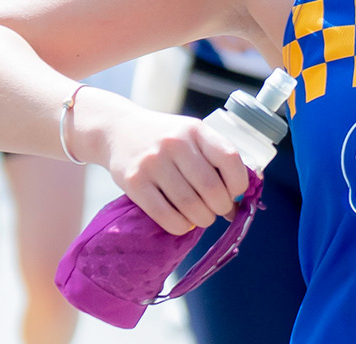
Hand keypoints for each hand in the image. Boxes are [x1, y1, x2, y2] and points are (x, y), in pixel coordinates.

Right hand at [84, 97, 250, 234]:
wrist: (117, 129)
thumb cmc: (164, 138)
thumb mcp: (191, 134)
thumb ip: (214, 159)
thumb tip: (237, 201)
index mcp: (196, 130)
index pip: (230, 158)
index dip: (239, 183)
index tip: (236, 193)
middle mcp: (175, 143)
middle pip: (211, 188)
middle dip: (221, 207)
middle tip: (218, 210)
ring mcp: (152, 162)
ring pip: (189, 205)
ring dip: (202, 219)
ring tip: (202, 217)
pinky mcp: (133, 182)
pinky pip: (164, 215)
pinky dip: (180, 226)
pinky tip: (183, 223)